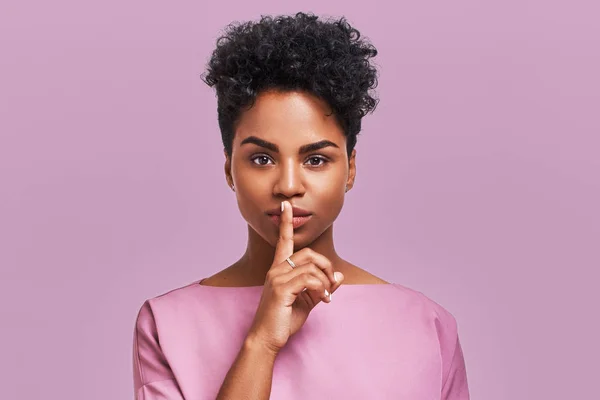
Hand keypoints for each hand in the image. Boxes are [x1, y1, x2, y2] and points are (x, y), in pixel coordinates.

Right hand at [246, 200, 343, 354]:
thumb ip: (321, 287)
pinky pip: (309, 279)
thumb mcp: (307, 302)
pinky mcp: (281, 289)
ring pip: (311, 267)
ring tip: (326, 296)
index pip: (284, 241)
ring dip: (325, 281)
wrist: (267, 339)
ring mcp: (277, 278)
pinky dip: (321, 288)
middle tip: (332, 284)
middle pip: (308, 253)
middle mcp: (276, 270)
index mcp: (279, 269)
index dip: (286, 223)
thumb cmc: (283, 320)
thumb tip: (339, 276)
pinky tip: (323, 299)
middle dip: (326, 266)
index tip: (286, 206)